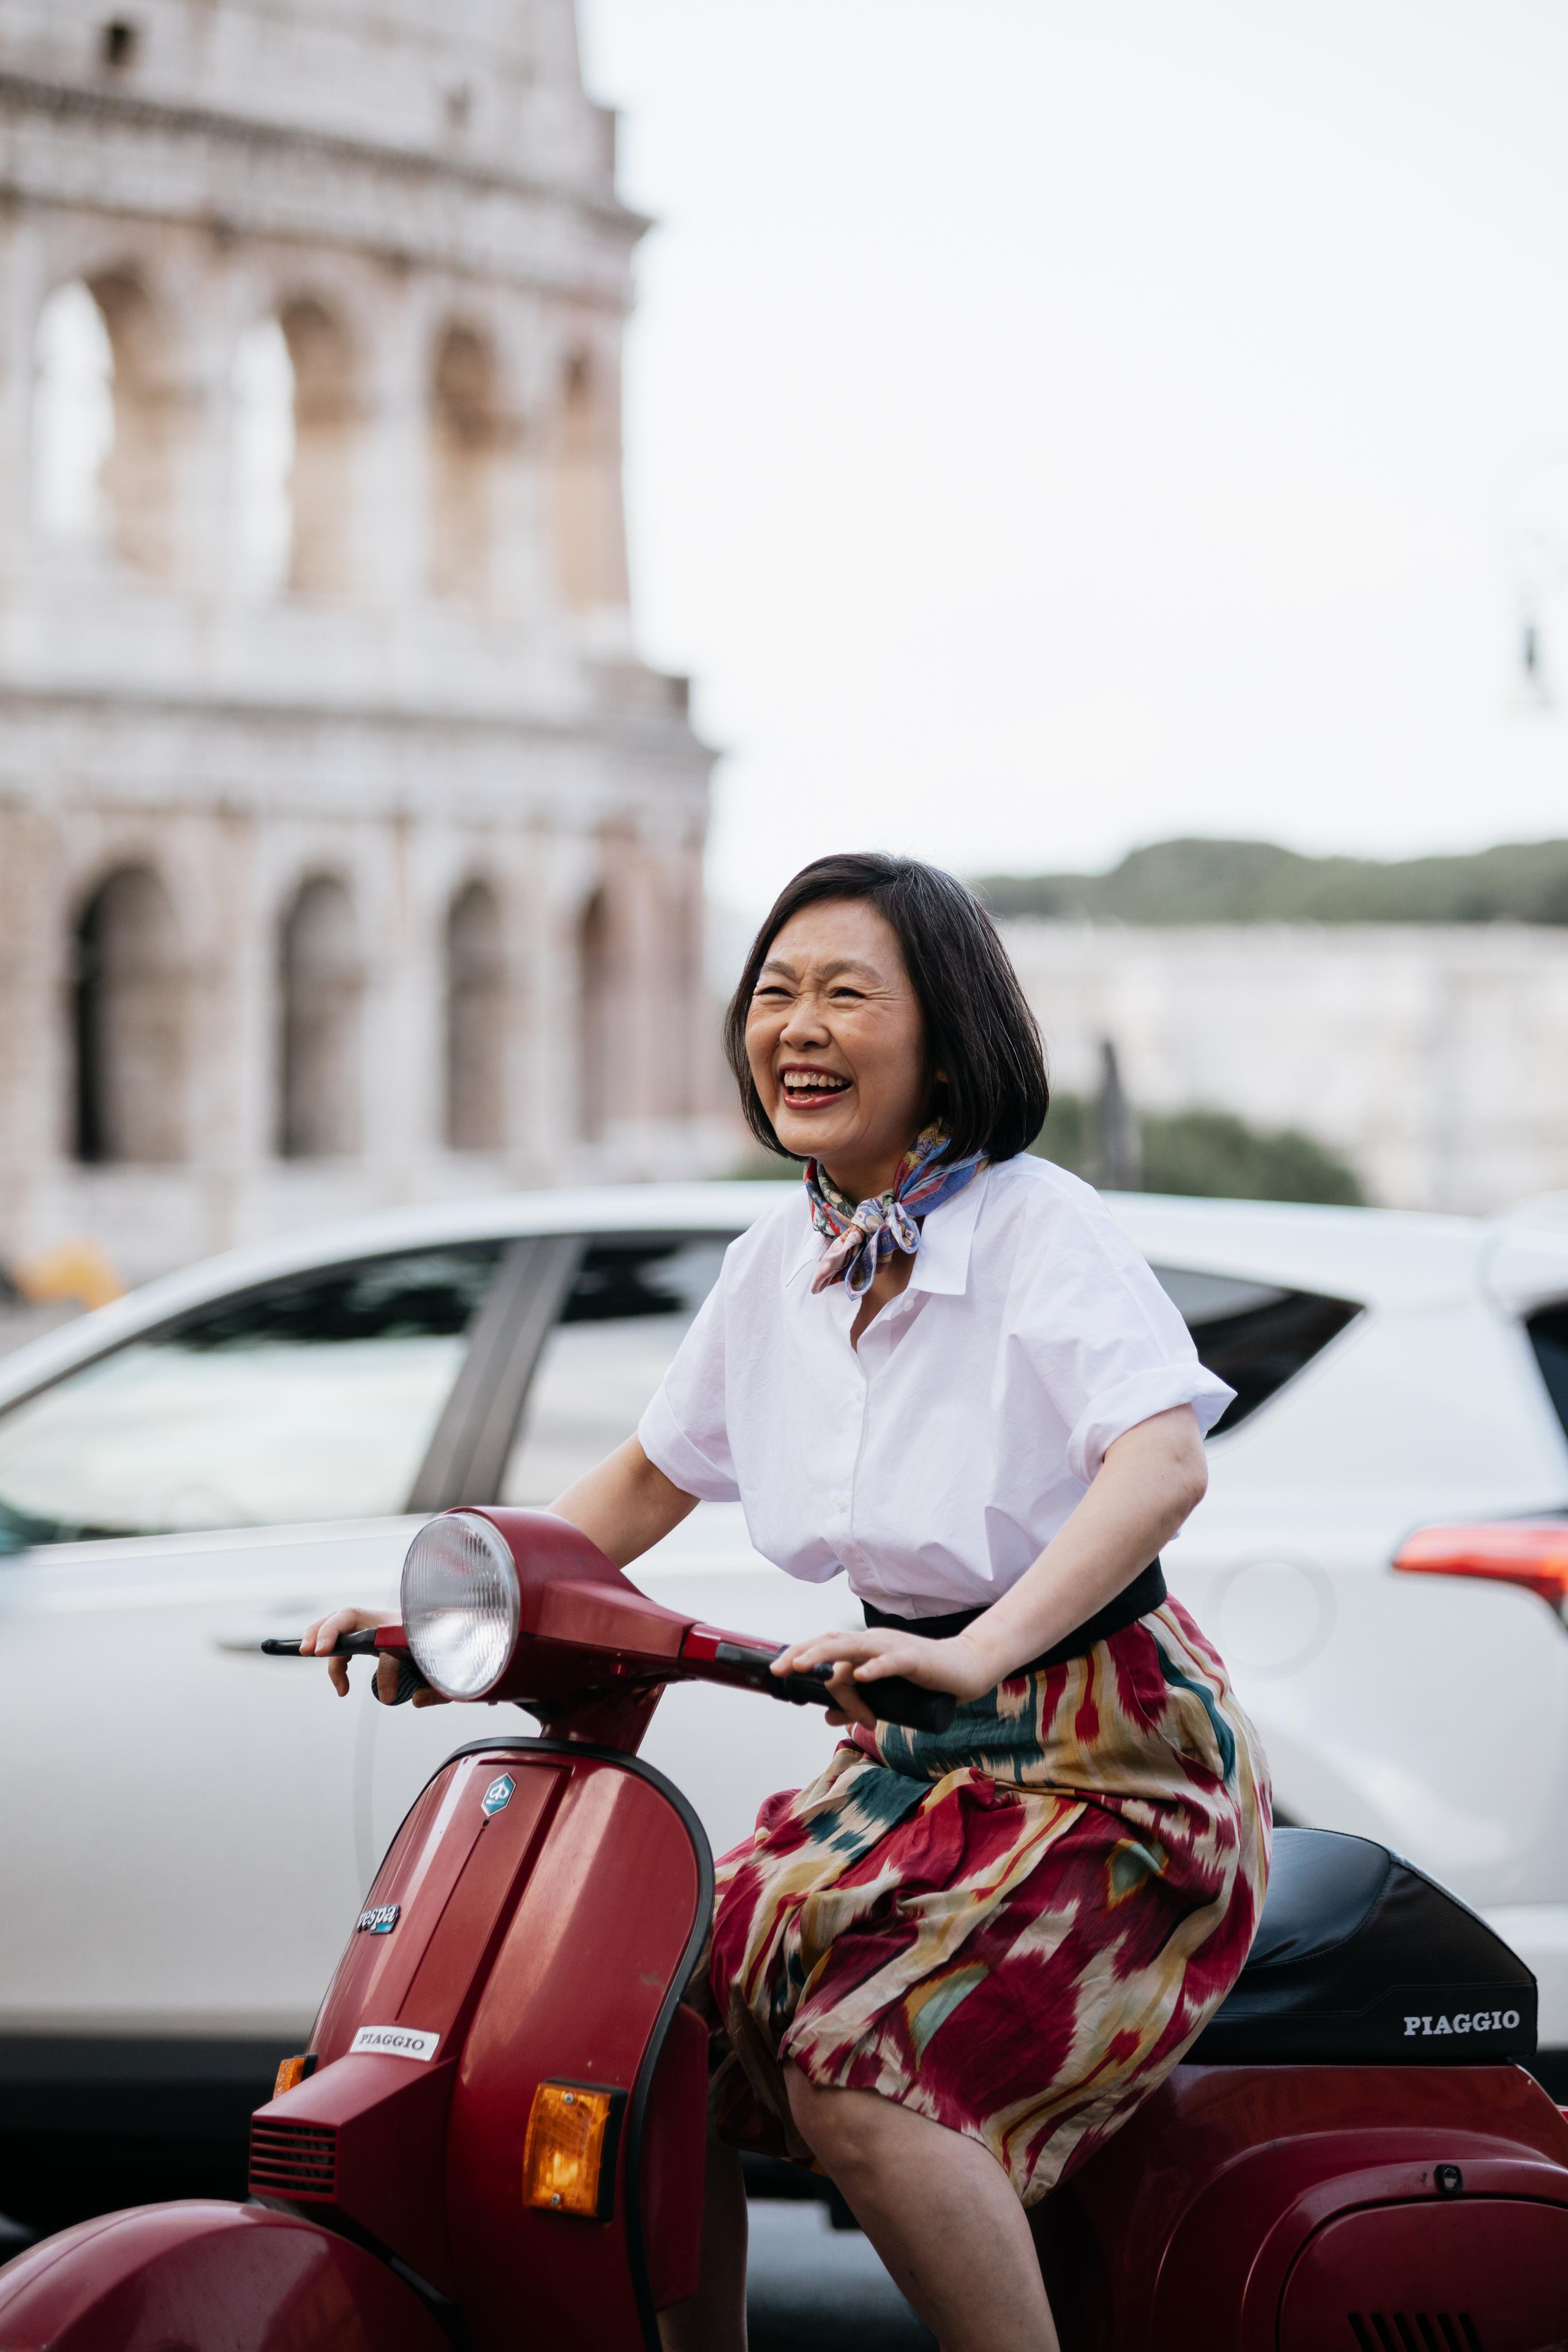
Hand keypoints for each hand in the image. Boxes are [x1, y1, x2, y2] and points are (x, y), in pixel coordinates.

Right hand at [301, 1606, 448, 1708]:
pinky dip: (331, 1645)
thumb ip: (436, 1690)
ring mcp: (380, 1624)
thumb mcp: (451, 1676)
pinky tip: (337, 1678)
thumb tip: (415, 1700)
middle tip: (317, 1652)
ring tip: (305, 1651)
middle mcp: (392, 1622)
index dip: (387, 1672)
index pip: (391, 1646)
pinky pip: (345, 1633)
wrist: (461, 1635)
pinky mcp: (374, 1632)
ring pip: (343, 1619)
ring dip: (320, 1633)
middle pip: (354, 1615)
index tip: (388, 1698)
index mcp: (413, 1630)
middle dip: (331, 1630)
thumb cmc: (454, 1654)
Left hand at [770, 1625, 995, 1727]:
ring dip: (827, 1656)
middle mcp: (875, 1642)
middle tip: (781, 1668)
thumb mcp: (885, 1696)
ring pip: (855, 1648)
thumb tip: (825, 1717)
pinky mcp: (916, 1659)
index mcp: (865, 1647)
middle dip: (803, 1652)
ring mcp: (894, 1648)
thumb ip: (856, 1704)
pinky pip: (891, 1661)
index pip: (826, 1645)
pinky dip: (875, 1667)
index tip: (778, 1671)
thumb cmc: (924, 1679)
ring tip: (804, 1666)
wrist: (966, 1668)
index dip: (801, 1654)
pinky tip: (862, 1675)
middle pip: (832, 1641)